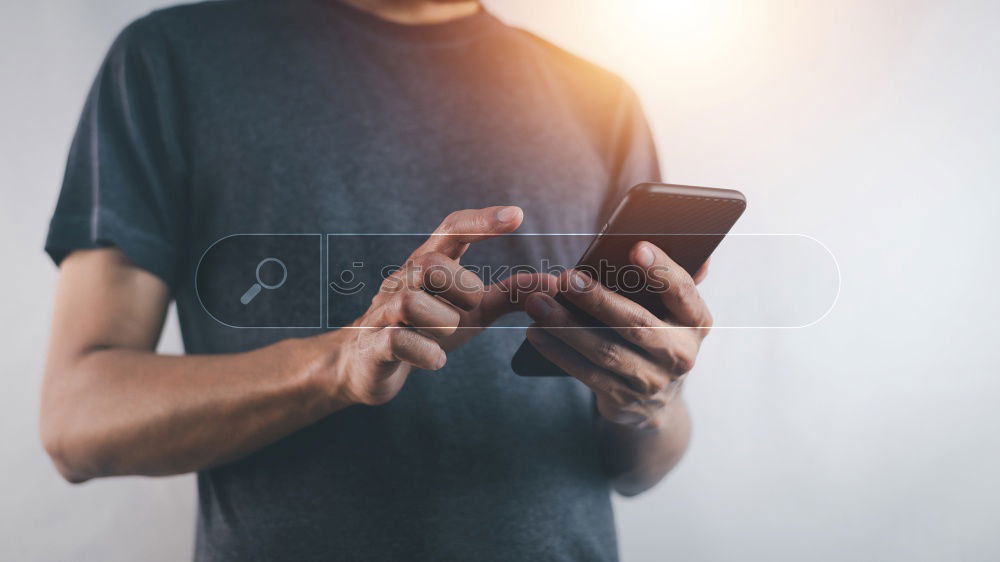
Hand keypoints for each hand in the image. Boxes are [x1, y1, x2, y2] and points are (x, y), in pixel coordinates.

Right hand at [329, 206, 553, 405]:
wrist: (369, 363)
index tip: (517, 216)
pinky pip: (397, 339)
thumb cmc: (427, 327)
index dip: (482, 221)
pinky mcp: (373, 343)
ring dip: (442, 321)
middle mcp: (402, 279)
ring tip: (447, 334)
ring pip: (410, 301)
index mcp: (428, 263)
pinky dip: (425, 351)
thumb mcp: (472, 311)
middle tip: (472, 308)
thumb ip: (509, 294)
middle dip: (462, 289)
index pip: (452, 230)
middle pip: (432, 265)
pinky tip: (438, 361)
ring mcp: (383, 311)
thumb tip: (554, 283)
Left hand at [524, 242, 711, 429]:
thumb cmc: (656, 333)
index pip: (682, 291)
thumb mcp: (672, 310)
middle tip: (565, 278)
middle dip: (598, 300)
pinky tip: (537, 332)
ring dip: (567, 326)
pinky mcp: (625, 400)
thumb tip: (697, 252)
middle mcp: (680, 354)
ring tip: (538, 303)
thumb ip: (674, 280)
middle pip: (636, 324)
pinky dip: (559, 352)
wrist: (656, 401)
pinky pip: (587, 374)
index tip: (635, 248)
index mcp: (695, 321)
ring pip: (606, 351)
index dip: (661, 270)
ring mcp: (653, 382)